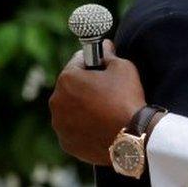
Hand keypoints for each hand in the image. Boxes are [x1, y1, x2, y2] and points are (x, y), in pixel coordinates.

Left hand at [49, 40, 146, 164]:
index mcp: (67, 79)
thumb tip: (105, 45)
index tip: (104, 67)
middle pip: (71, 86)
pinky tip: (101, 126)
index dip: (94, 61)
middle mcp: (56, 101)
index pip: (78, 61)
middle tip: (107, 91)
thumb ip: (109, 54)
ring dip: (82, 106)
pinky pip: (73, 128)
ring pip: (70, 109)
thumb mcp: (123, 67)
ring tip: (105, 111)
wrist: (132, 136)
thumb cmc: (126, 98)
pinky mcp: (66, 142)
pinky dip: (83, 126)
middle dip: (85, 85)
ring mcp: (59, 124)